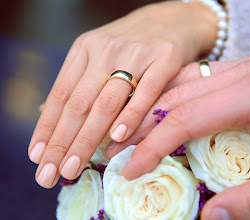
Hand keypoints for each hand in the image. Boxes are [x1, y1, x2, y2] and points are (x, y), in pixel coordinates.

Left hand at [28, 1, 217, 187]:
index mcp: (85, 49)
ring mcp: (136, 53)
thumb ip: (76, 81)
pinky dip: (130, 116)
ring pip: (107, 101)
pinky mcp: (165, 58)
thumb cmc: (134, 42)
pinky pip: (145, 92)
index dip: (46, 127)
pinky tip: (116, 138)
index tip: (37, 157)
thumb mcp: (99, 53)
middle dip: (62, 142)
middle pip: (79, 103)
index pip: (60, 94)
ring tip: (74, 167)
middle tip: (49, 174)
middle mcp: (105, 50)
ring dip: (88, 138)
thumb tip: (44, 110)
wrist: (174, 18)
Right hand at [118, 56, 249, 218]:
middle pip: (176, 97)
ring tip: (128, 132)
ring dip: (151, 108)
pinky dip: (171, 96)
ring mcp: (241, 66)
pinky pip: (195, 78)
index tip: (132, 168)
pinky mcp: (242, 69)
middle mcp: (243, 71)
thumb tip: (209, 216)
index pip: (186, 118)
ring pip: (180, 82)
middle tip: (116, 150)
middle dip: (140, 125)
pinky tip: (158, 112)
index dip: (153, 145)